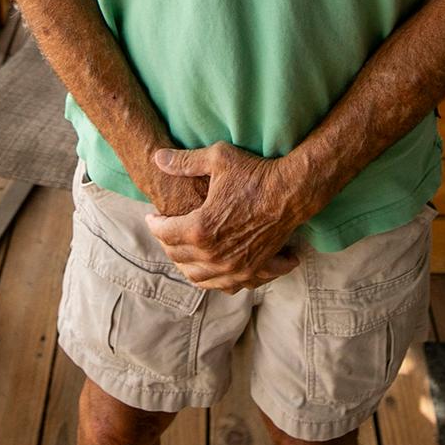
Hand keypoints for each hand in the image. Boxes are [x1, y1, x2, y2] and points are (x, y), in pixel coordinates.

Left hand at [142, 142, 313, 292]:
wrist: (292, 191)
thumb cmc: (256, 172)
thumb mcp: (217, 159)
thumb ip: (184, 161)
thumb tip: (156, 158)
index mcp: (200, 228)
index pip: (164, 233)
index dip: (154, 223)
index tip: (152, 216)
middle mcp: (214, 255)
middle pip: (178, 257)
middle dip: (167, 244)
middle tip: (166, 232)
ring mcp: (234, 267)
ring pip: (199, 278)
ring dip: (186, 267)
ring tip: (184, 253)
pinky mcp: (253, 271)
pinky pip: (227, 286)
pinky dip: (216, 281)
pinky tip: (214, 272)